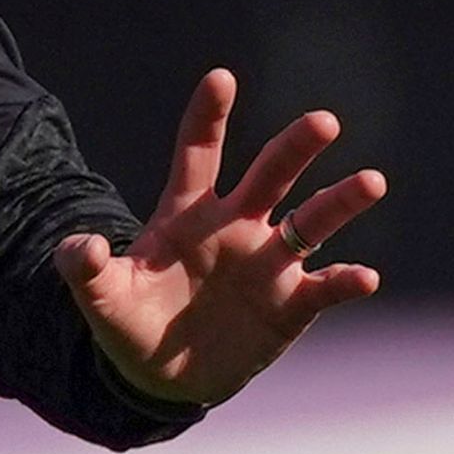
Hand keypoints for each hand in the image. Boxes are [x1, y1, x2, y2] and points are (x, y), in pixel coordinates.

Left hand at [59, 67, 385, 406]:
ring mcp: (267, 264)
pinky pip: (325, 287)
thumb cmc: (130, 322)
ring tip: (371, 181)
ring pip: (311, 222)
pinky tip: (364, 277)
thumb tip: (83, 246)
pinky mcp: (290, 305)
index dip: (207, 117)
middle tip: (323, 121)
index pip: (198, 154)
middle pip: (270, 175)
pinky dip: (345, 281)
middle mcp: (236, 227)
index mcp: (188, 214)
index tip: (220, 78)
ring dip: (339, 203)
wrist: (163, 375)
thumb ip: (83, 268)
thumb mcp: (100, 297)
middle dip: (295, 147)